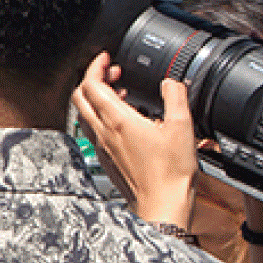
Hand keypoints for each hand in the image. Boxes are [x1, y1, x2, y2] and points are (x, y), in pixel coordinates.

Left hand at [72, 52, 197, 227]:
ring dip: (97, 98)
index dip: (95, 66)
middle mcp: (103, 132)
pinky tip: (124, 121)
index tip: (105, 58)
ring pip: (85, 114)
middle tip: (113, 73)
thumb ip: (175, 97)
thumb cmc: (170, 173)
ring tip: (120, 94)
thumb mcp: (182, 127)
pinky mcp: (106, 159)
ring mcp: (102, 147)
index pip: (92, 84)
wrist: (162, 205)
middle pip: (81, 96)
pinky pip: (94, 131)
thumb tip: (170, 83)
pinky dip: (102, 117)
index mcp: (117, 120)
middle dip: (93, 79)